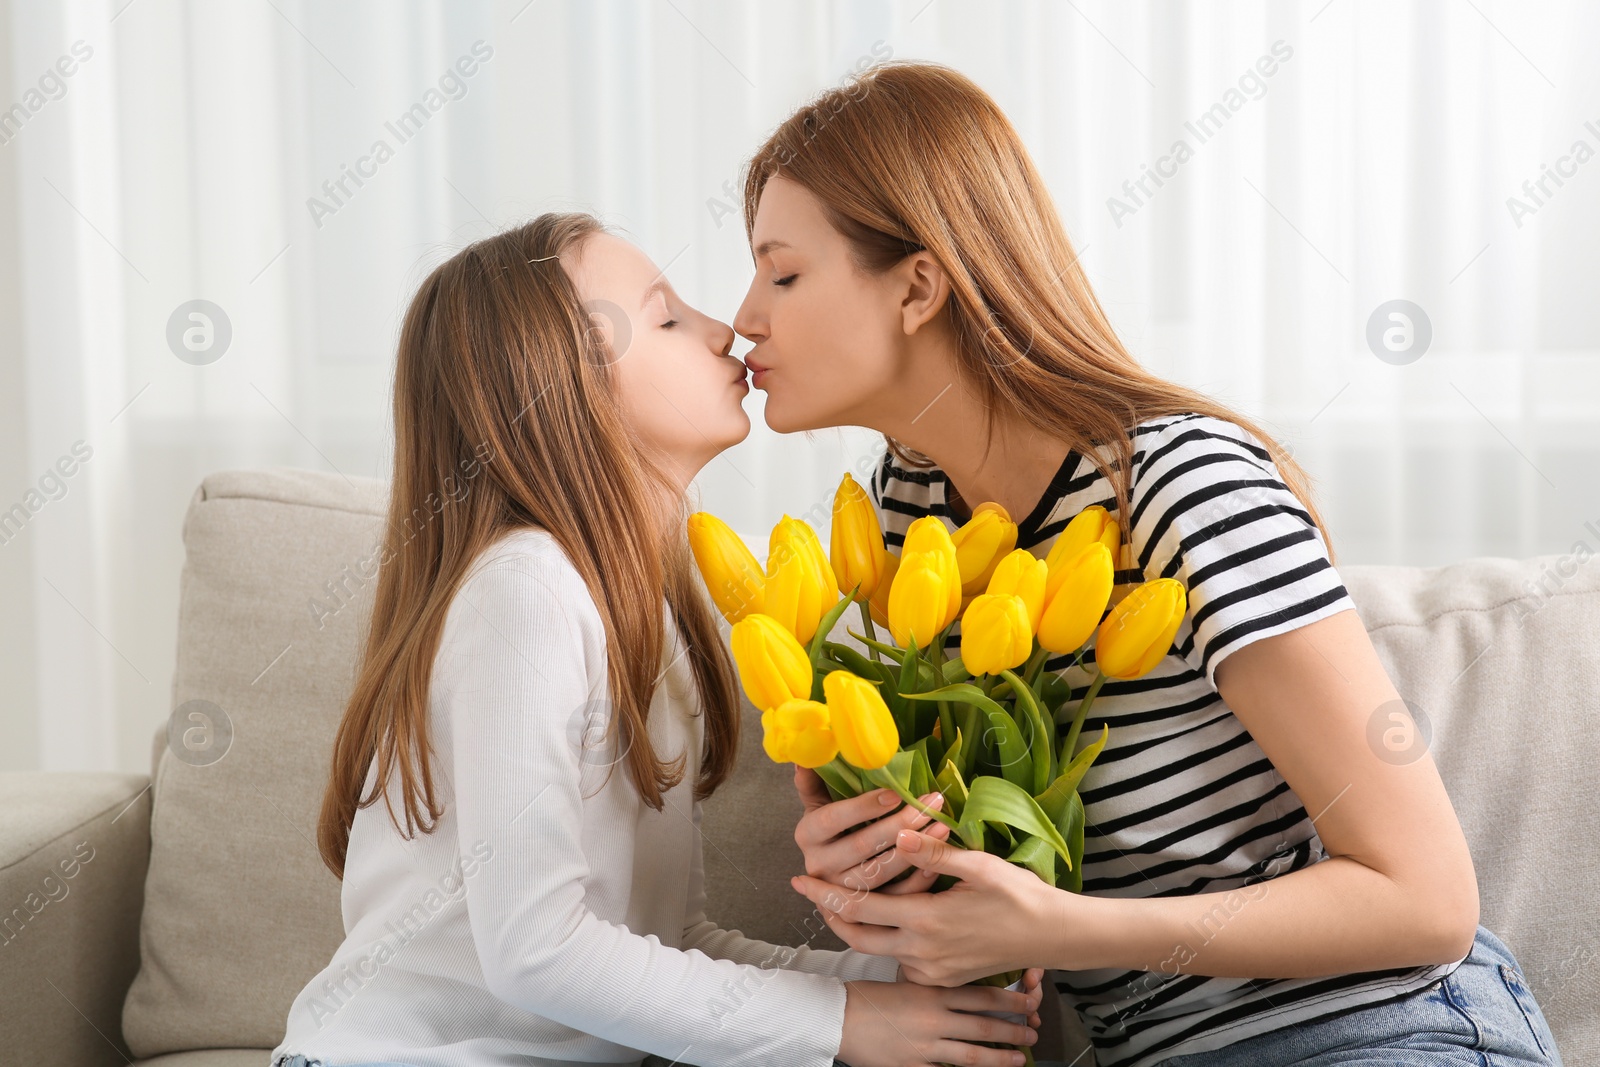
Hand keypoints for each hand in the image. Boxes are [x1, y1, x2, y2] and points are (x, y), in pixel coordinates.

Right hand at [793, 765, 950, 893]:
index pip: (832, 819)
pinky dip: (918, 879)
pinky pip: (894, 897)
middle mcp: (819, 865)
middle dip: (900, 824)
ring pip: (879, 874)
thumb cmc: (834, 826)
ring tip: (941, 826)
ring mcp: (840, 890)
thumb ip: (815, 779)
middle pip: (860, 846)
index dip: (863, 806)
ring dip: (915, 850)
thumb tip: (805, 753)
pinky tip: (939, 859)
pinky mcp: (864, 909)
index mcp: (807, 834)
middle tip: (930, 804)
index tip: (896, 793)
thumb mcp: (820, 801)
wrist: (831, 874)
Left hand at [794, 828, 1072, 986]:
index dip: (825, 894)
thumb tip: (899, 833)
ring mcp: (933, 970)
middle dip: (830, 916)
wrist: (1052, 935)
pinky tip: (883, 921)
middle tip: (810, 892)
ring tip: (841, 902)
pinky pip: (903, 961)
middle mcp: (923, 951)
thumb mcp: (979, 865)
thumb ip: (935, 852)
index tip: (800, 878)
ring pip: (879, 950)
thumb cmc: (1019, 894)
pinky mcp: (944, 978)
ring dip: (857, 929)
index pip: (860, 908)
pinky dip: (886, 942)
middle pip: (858, 938)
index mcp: (927, 921)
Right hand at [837, 970, 1044, 1066]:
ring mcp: (925, 1046)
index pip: (981, 995)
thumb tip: (961, 990)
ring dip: (1000, 1057)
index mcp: (932, 993)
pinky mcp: (913, 1066)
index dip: (1010, 1001)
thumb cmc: (868, 997)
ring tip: (1020, 1058)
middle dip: (1014, 1030)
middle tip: (1033, 1031)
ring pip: (973, 1054)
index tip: (1029, 1002)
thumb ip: (933, 986)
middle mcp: (934, 1019)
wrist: (837, 1016)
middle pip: (984, 1025)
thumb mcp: (905, 981)